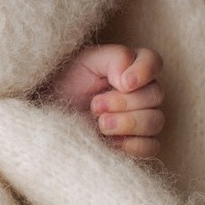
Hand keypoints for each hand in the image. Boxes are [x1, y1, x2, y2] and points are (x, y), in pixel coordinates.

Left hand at [43, 44, 163, 159]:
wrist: (49, 111)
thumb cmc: (66, 82)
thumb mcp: (86, 61)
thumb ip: (115, 58)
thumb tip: (131, 81)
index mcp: (130, 67)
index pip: (153, 62)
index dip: (144, 72)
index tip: (122, 83)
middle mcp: (141, 92)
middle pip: (156, 95)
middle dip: (124, 102)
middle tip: (95, 105)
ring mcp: (140, 118)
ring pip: (156, 121)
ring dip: (127, 123)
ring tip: (100, 123)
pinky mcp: (135, 143)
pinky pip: (152, 146)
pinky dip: (133, 145)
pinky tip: (111, 140)